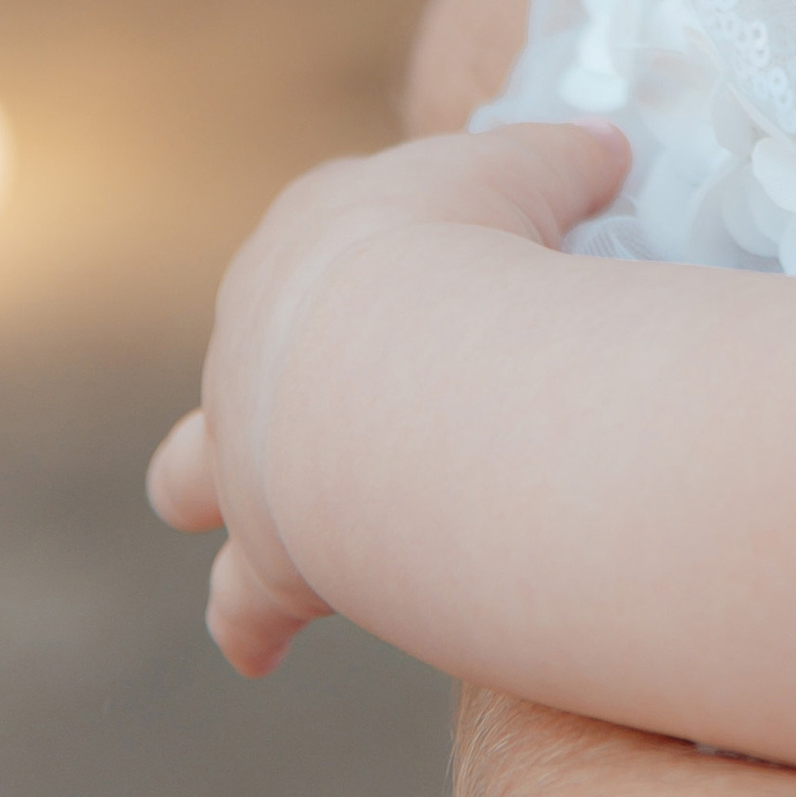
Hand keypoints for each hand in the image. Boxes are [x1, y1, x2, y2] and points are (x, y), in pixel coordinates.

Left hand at [147, 121, 626, 678]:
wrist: (402, 361)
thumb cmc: (469, 242)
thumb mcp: (536, 169)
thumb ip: (568, 158)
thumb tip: (607, 150)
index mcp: (314, 231)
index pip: (328, 226)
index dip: (377, 245)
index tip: (430, 254)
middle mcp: (251, 333)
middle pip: (246, 344)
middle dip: (277, 366)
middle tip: (334, 389)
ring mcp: (243, 445)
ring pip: (188, 476)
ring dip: (215, 498)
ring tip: (253, 530)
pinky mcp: (266, 546)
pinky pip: (243, 599)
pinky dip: (252, 623)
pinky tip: (262, 646)